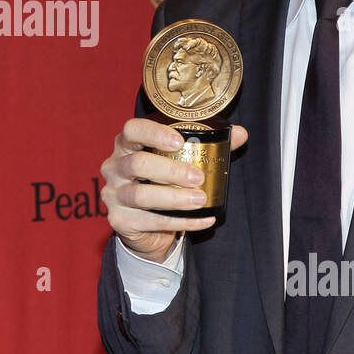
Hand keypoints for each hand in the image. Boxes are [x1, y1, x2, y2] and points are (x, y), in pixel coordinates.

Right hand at [100, 118, 248, 262]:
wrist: (144, 223)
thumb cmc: (161, 182)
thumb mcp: (179, 160)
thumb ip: (207, 145)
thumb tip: (240, 134)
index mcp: (126, 145)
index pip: (132, 130)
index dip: (153, 133)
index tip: (179, 141)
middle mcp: (114, 167)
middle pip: (137, 164)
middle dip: (170, 171)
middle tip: (197, 177)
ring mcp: (113, 195)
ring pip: (141, 195)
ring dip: (174, 198)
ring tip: (200, 199)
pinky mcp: (119, 220)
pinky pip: (151, 221)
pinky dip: (181, 221)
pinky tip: (203, 220)